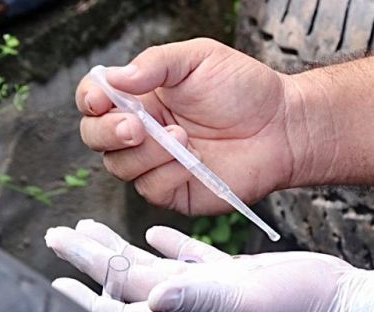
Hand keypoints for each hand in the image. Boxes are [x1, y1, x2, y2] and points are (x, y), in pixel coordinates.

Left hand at [45, 220, 373, 311]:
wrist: (340, 304)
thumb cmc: (301, 309)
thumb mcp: (250, 301)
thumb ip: (201, 297)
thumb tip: (151, 297)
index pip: (123, 311)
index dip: (87, 300)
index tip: (56, 282)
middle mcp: (192, 306)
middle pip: (128, 283)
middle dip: (90, 261)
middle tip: (57, 237)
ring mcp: (211, 290)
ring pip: (153, 268)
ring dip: (119, 250)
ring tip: (88, 230)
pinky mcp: (232, 275)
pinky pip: (189, 260)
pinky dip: (168, 246)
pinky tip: (153, 234)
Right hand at [76, 38, 299, 214]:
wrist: (282, 126)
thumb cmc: (245, 90)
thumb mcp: (198, 58)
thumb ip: (154, 64)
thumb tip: (115, 78)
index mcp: (142, 96)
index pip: (95, 100)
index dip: (90, 100)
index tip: (102, 99)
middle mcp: (143, 131)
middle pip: (97, 138)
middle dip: (109, 132)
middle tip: (137, 125)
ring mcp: (157, 164)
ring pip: (121, 167)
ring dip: (147, 153)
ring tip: (183, 136)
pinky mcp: (175, 191)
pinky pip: (152, 189)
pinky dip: (168, 174)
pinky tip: (193, 159)